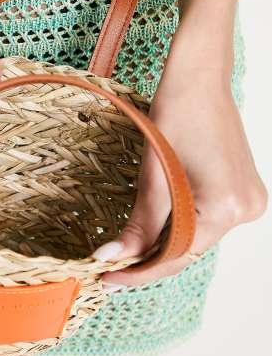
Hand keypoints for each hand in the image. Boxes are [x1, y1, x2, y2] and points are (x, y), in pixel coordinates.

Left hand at [94, 20, 267, 287]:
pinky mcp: (243, 190)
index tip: (107, 279)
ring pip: (197, 236)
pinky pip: (207, 220)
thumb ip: (139, 223)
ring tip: (127, 250)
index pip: (178, 257)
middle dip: (149, 259)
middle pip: (189, 249)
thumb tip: (113, 258)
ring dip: (164, 243)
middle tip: (110, 266)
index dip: (139, 272)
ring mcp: (248, 200)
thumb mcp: (153, 173)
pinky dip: (180, 226)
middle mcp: (245, 210)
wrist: (199, 76)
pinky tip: (155, 228)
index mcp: (226, 207)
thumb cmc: (176, 112)